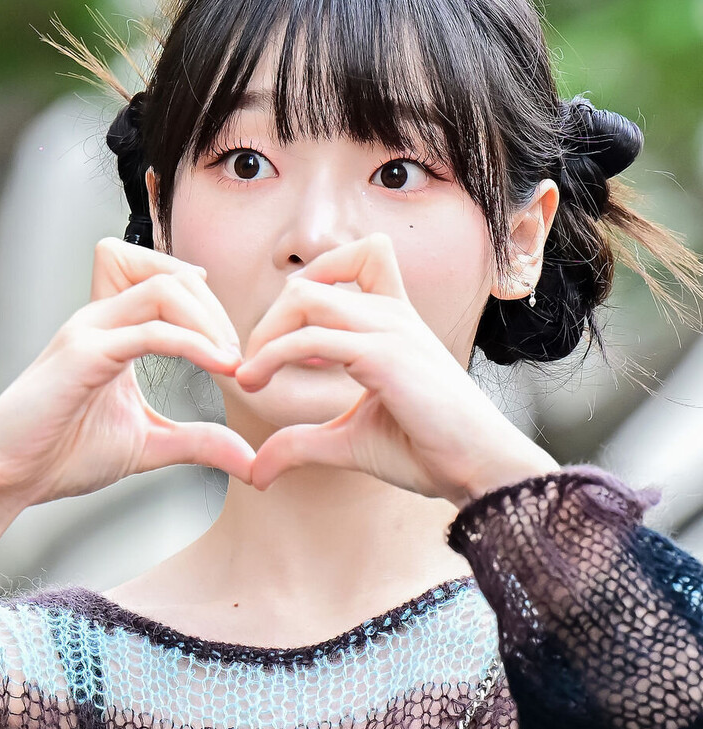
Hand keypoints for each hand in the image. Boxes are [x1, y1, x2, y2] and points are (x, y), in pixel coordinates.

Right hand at [0, 238, 255, 507]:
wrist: (4, 477)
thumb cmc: (62, 455)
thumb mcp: (148, 444)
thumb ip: (198, 442)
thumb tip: (249, 458)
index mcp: (113, 330)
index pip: (164, 278)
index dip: (206, 302)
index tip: (231, 349)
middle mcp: (100, 319)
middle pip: (171, 275)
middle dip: (215, 310)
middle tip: (237, 357)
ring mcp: (89, 331)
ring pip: (162, 288)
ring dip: (208, 319)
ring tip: (230, 361)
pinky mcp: (83, 355)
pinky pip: (149, 331)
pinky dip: (192, 343)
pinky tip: (219, 367)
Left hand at [235, 233, 557, 507]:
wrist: (479, 469)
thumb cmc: (426, 449)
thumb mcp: (349, 439)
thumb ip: (301, 442)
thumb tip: (257, 471)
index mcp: (393, 320)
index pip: (354, 258)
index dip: (309, 283)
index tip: (283, 339)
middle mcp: (391, 315)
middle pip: (308, 282)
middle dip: (268, 320)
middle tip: (252, 365)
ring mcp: (390, 330)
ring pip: (304, 298)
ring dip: (263, 335)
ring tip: (250, 375)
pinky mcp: (384, 357)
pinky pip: (310, 338)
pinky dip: (271, 356)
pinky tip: (256, 383)